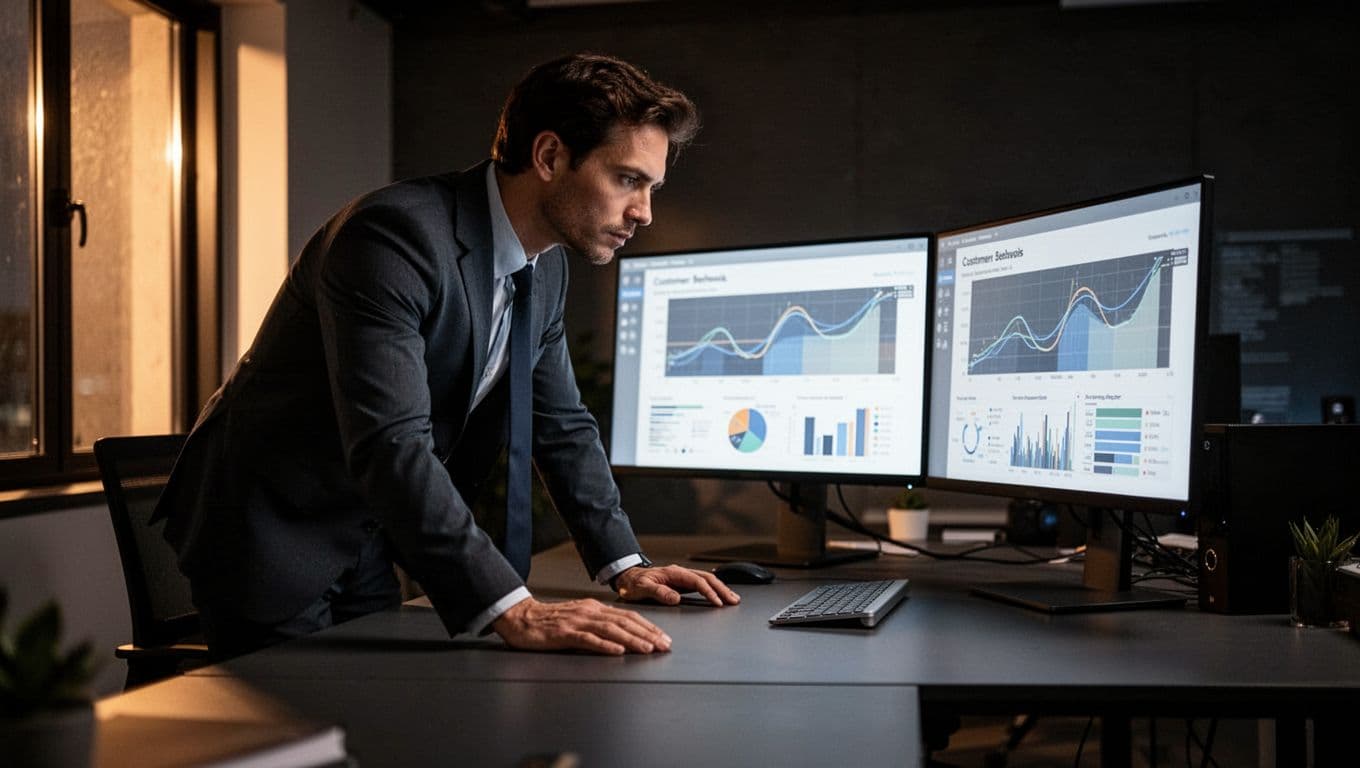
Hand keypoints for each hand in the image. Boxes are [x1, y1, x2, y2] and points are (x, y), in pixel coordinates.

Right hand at [492, 597, 671, 654]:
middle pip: (624, 622)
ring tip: (647, 649)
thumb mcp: (577, 618)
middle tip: (664, 645)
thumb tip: (621, 637)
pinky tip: (617, 652)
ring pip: (610, 630)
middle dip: (647, 634)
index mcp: (593, 608)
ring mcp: (576, 622)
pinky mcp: (563, 633)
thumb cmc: (547, 622)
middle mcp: (588, 611)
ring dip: (632, 640)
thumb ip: (597, 625)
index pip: (627, 616)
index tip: (663, 637)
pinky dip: (604, 646)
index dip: (647, 626)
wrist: (519, 617)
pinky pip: (587, 639)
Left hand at [614, 564, 740, 606]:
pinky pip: (702, 584)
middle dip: (722, 589)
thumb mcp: (642, 589)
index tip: (717, 602)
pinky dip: (714, 589)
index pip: (697, 581)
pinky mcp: (682, 584)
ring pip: (707, 580)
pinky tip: (720, 594)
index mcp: (673, 573)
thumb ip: (658, 593)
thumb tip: (676, 597)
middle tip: (733, 600)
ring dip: (721, 589)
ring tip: (733, 598)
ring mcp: (682, 578)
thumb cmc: (633, 583)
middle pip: (707, 578)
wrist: (628, 578)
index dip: (708, 591)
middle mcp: (680, 573)